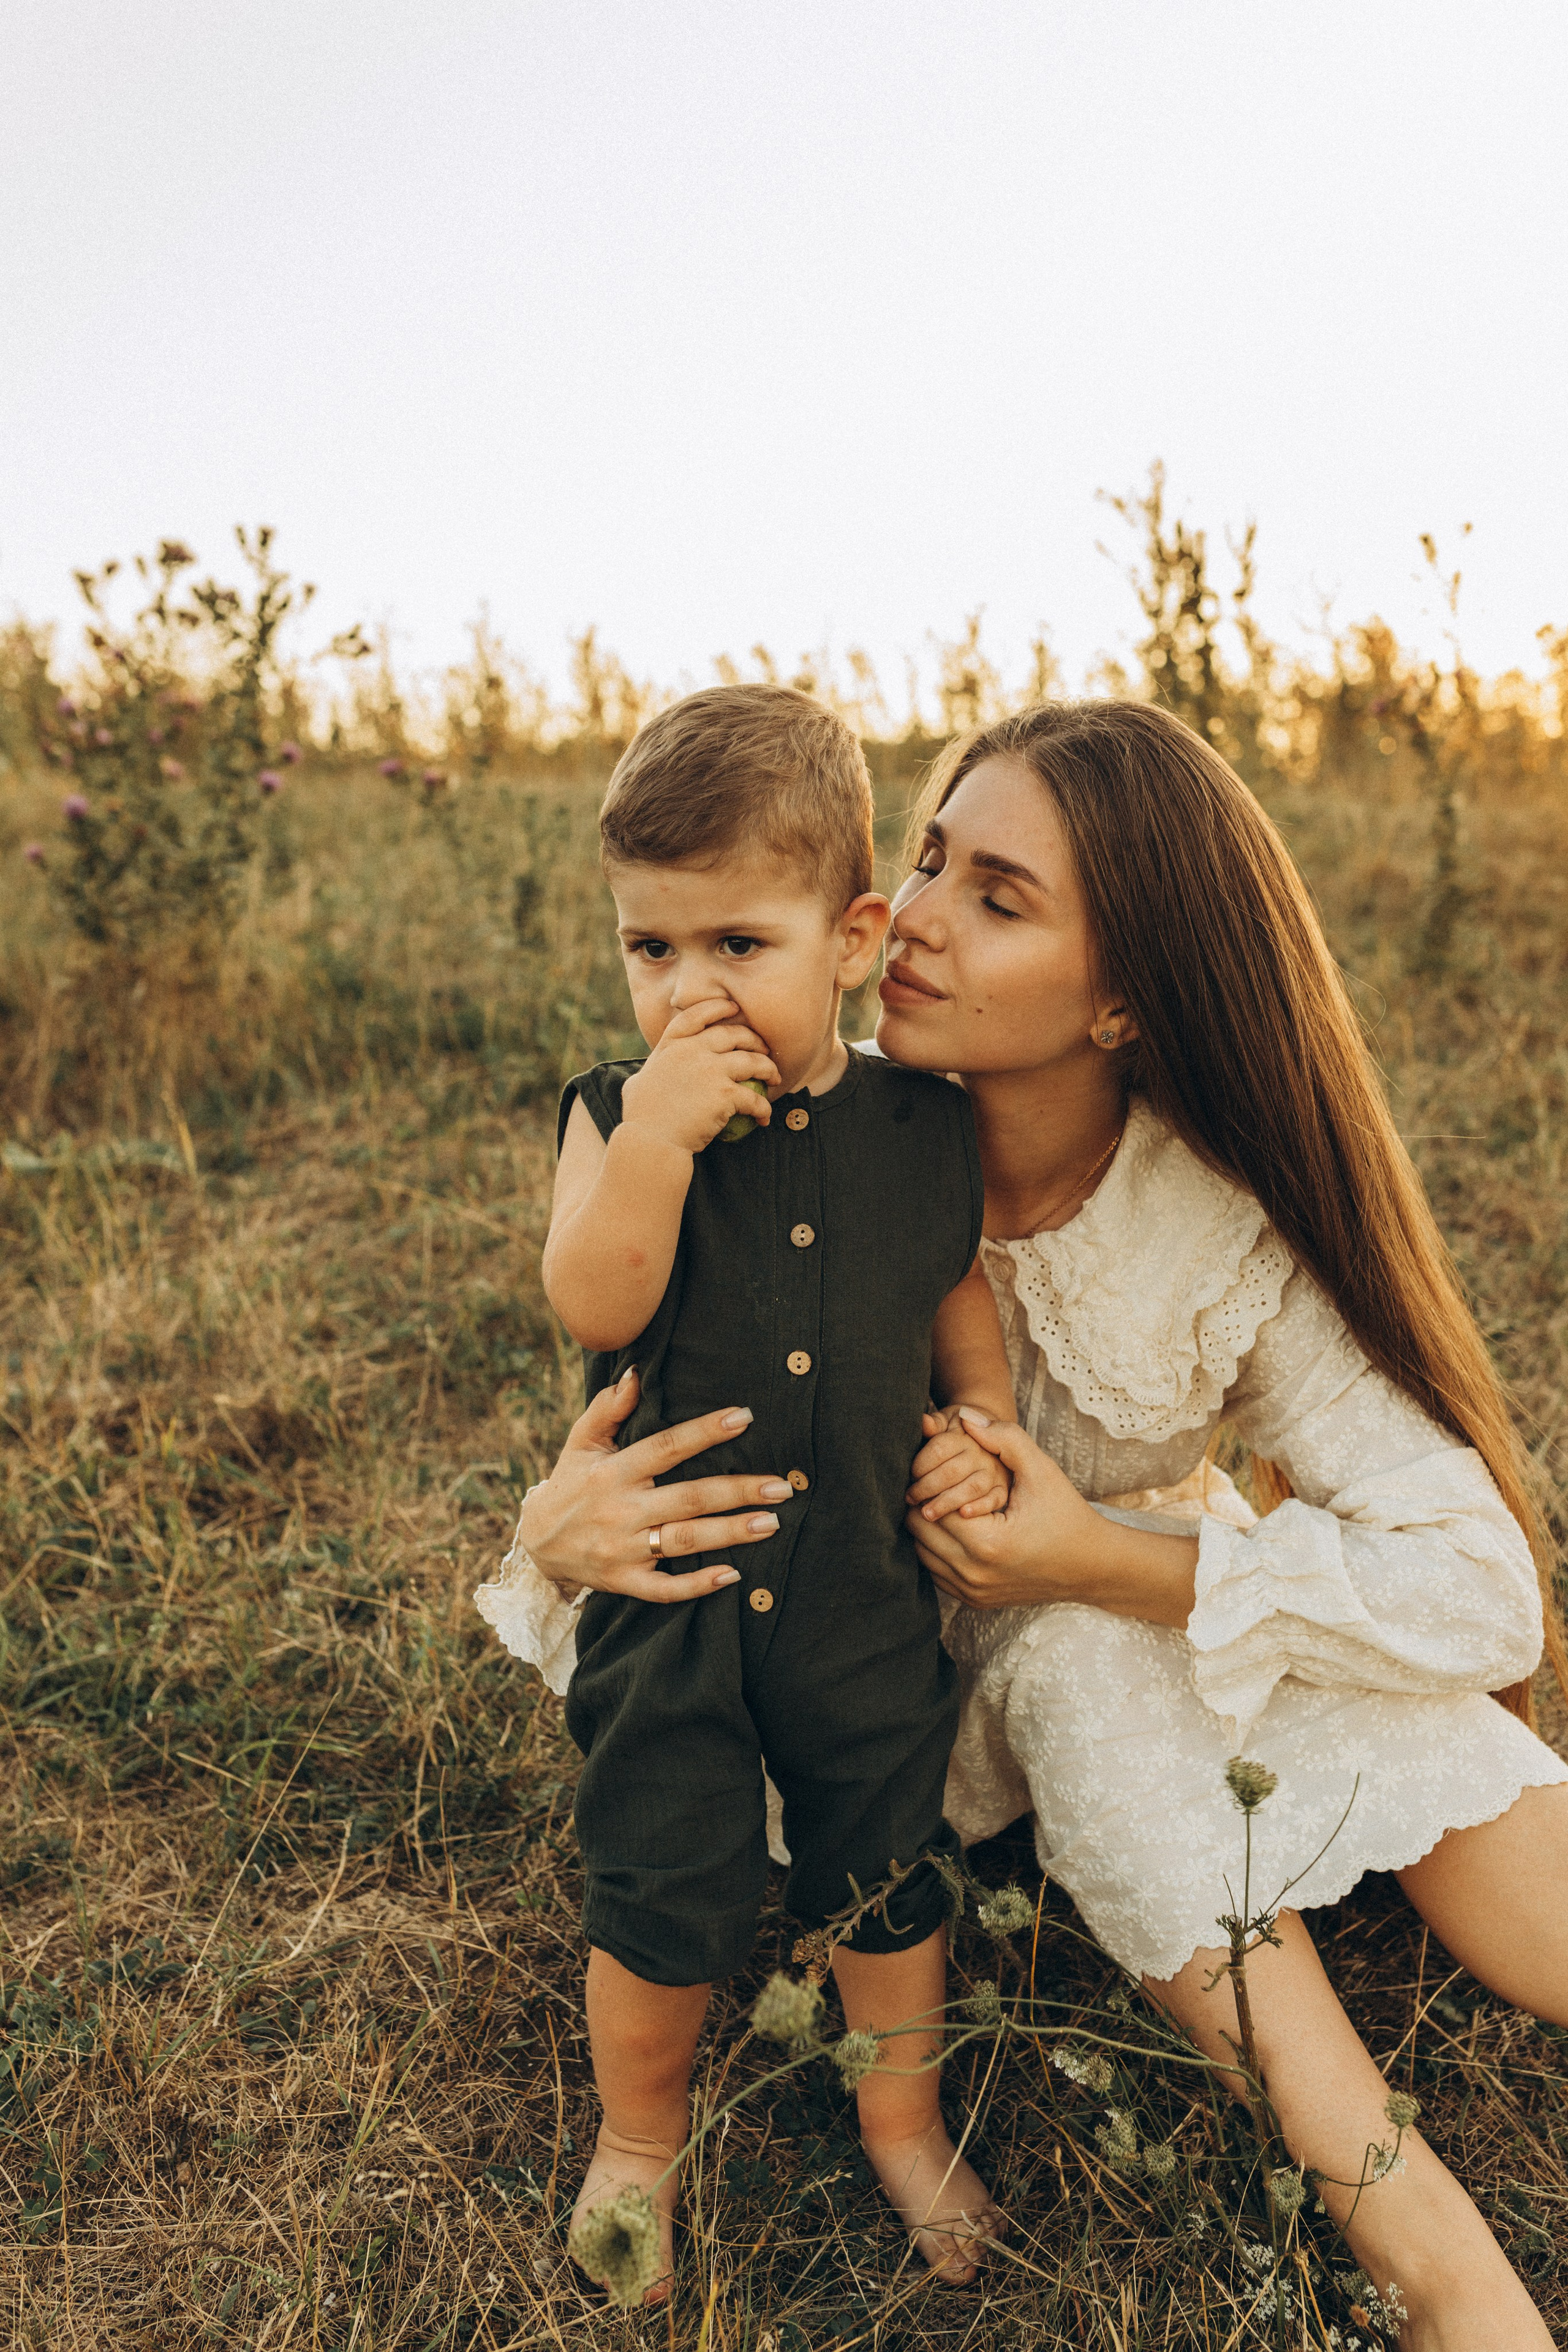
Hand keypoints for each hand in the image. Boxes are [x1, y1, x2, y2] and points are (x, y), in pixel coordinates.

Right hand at [518, 1367, 794, 1602]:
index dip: (705, 1432)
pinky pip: (665, 1588)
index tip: (745, 1418)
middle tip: (781, 1486)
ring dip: (731, 1533)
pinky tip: (733, 1575)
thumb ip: (608, 1407)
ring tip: (772, 1523)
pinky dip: (697, 1585)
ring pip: (684, 1541)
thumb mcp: (581, 1442)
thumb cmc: (570, 1483)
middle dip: (737, 1491)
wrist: (535, 1544)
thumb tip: (637, 1373)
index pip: (666, 1447)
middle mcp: (620, 1510)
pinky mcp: (624, 1582)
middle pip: (689, 1498)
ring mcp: (623, 1550)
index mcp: (613, 1471)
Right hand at [621, 998, 780, 1155]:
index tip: (734, 1008)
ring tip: (775, 1079)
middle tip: (764, 1051)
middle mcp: (692, 1051)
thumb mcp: (637, 1084)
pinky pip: (754, 1098)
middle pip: (733, 1035)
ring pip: (752, 1061)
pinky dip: (764, 1108)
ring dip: (769, 1069)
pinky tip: (764, 1117)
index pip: (697, 1015)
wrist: (651, 1141)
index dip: (718, 1007)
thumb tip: (645, 1074)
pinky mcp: (724, 1094)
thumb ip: (650, 1072)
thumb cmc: (640, 1118)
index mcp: (671, 1045)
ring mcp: (710, 1070)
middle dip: (754, 1040)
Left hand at [907, 1405, 1011, 1520]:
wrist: (990, 1438)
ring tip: (927, 1514)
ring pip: (971, 1488)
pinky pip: (994, 1500)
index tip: (908, 1476)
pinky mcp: (1003, 1489)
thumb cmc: (958, 1434)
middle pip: (951, 1472)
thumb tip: (924, 1422)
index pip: (939, 1450)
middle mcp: (982, 1454)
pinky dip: (980, 1508)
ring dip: (947, 1503)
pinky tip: (962, 1515)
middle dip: (926, 1487)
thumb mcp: (946, 1422)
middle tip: (910, 1498)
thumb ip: (935, 1423)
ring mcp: (994, 1472)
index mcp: (965, 1436)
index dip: (919, 1465)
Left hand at [907, 1416, 1199, 1624]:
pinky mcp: (974, 1601)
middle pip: (917, 1530)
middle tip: (938, 1480)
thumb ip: (1004, 1438)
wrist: (1091, 1566)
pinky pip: (934, 1572)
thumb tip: (964, 1416)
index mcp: (987, 1543)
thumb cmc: (1067, 1515)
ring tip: (945, 1501)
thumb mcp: (1041, 1471)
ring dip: (926, 1526)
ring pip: (920, 1552)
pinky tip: (954, 1528)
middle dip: (924, 1501)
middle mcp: (974, 1574)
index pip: (928, 1505)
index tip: (940, 1465)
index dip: (930, 1480)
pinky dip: (936, 1549)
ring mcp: (972, 1592)